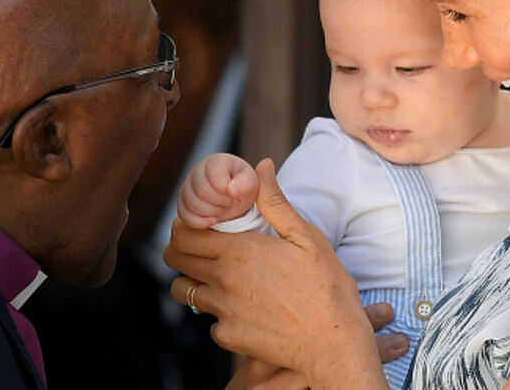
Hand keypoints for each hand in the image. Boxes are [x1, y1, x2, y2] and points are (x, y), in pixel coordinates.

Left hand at [165, 159, 388, 387]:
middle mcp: (223, 280)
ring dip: (195, 280)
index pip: (184, 233)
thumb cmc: (327, 287)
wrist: (334, 342)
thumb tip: (261, 166)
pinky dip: (221, 312)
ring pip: (185, 291)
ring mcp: (222, 312)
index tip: (200, 222)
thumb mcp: (307, 237)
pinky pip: (210, 321)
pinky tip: (248, 307)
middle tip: (204, 244)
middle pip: (175, 259)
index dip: (185, 224)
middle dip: (182, 247)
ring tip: (222, 275)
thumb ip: (276, 203)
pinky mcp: (228, 337)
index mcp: (239, 251)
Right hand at [177, 152, 258, 227]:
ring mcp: (188, 188)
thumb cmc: (248, 191)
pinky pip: (184, 216)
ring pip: (191, 203)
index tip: (237, 195)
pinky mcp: (184, 205)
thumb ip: (257, 182)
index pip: (214, 174)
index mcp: (219, 162)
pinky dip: (200, 222)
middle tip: (233, 204)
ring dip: (211, 212)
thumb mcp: (257, 186)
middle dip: (220, 202)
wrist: (238, 203)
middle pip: (202, 190)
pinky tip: (214, 221)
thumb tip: (247, 179)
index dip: (227, 189)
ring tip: (225, 210)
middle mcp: (199, 171)